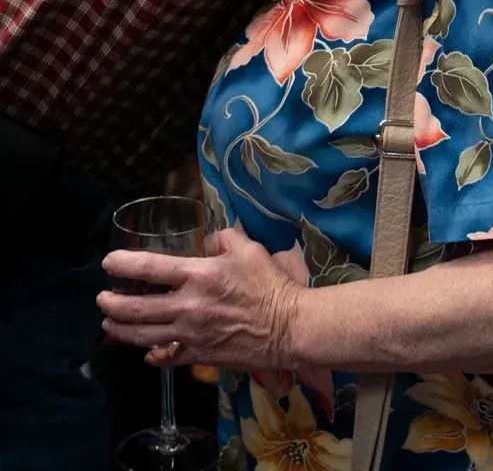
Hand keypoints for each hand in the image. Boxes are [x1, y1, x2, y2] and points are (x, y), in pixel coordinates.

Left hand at [97, 224, 300, 369]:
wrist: (288, 327)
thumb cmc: (269, 284)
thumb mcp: (247, 248)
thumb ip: (221, 239)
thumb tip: (205, 242)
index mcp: (198, 276)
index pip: (149, 269)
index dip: (123, 265)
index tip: (108, 263)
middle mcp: (188, 307)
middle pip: (136, 308)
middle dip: (111, 303)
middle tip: (102, 298)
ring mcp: (190, 335)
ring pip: (143, 336)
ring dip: (120, 329)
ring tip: (108, 324)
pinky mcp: (198, 356)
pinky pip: (166, 356)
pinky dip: (152, 354)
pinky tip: (146, 351)